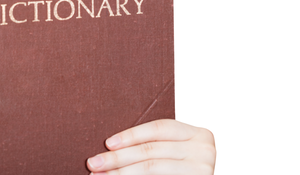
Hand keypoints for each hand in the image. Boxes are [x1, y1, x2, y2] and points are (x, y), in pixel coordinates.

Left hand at [86, 119, 214, 174]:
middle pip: (152, 150)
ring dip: (120, 172)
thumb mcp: (169, 151)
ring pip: (151, 167)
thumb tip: (109, 144)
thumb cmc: (177, 169)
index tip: (107, 143)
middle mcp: (206, 151)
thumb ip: (150, 144)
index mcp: (199, 135)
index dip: (132, 134)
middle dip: (118, 158)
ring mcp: (203, 170)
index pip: (159, 128)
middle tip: (93, 163)